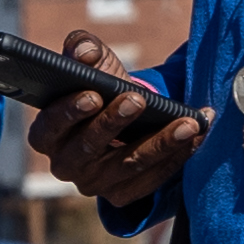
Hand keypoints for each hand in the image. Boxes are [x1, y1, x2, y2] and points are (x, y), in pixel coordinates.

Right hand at [27, 31, 207, 204]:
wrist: (124, 119)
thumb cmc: (100, 87)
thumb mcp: (90, 65)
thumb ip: (82, 49)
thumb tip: (86, 51)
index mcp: (47, 135)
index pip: (50, 127)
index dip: (69, 112)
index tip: (93, 94)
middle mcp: (66, 165)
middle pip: (89, 147)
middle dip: (115, 122)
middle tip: (139, 99)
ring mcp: (95, 183)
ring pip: (128, 164)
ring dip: (160, 142)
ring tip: (187, 122)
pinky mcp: (122, 194)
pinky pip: (151, 179)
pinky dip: (177, 157)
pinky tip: (196, 135)